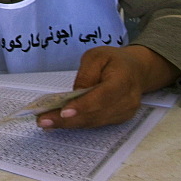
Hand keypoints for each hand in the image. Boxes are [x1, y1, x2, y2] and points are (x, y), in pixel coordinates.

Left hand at [36, 45, 179, 129]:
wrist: (137, 70)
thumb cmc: (114, 61)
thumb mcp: (97, 56)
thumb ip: (86, 74)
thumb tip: (75, 94)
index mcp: (123, 80)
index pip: (103, 96)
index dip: (84, 106)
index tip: (64, 112)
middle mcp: (127, 101)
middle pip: (95, 114)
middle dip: (67, 119)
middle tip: (43, 120)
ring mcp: (124, 113)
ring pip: (93, 122)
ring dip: (68, 124)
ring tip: (45, 122)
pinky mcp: (118, 119)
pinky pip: (95, 123)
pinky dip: (76, 123)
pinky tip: (58, 122)